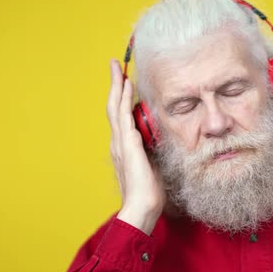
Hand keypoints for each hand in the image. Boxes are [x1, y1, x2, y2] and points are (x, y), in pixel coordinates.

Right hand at [106, 59, 165, 234]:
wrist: (142, 207)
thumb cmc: (149, 190)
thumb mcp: (153, 163)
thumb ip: (153, 149)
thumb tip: (159, 138)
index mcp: (124, 146)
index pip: (120, 115)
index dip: (121, 96)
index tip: (124, 80)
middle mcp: (118, 141)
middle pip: (113, 106)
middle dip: (114, 84)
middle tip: (114, 64)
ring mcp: (121, 142)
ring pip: (115, 107)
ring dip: (117, 86)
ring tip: (118, 68)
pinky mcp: (127, 145)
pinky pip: (124, 116)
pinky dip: (123, 99)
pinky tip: (127, 86)